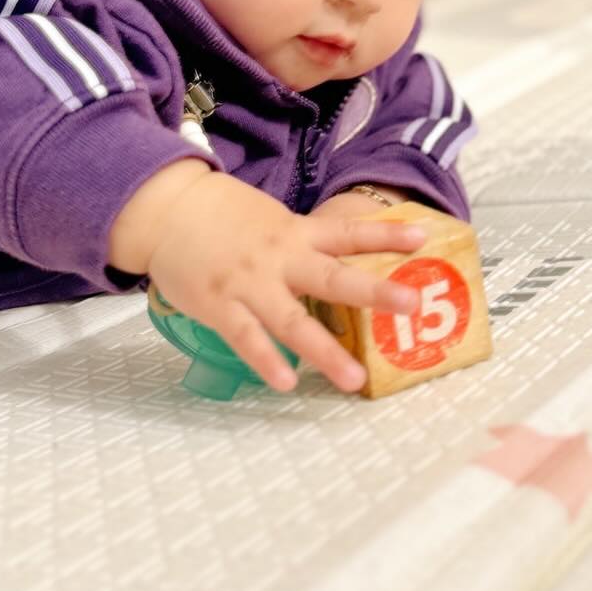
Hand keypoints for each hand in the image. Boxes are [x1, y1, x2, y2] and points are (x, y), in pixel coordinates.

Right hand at [124, 169, 427, 392]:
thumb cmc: (220, 216)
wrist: (168, 208)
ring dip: (325, 351)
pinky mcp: (220, 305)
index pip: (348, 232)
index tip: (423, 237)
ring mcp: (251, 283)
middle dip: (375, 291)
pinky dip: (266, 360)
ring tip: (354, 379)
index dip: (386, 234)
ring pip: (294, 321)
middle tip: (413, 304)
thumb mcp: (268, 219)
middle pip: (335, 276)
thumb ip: (298, 244)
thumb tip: (334, 263)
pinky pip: (247, 338)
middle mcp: (280, 257)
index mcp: (295, 232)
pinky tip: (286, 382)